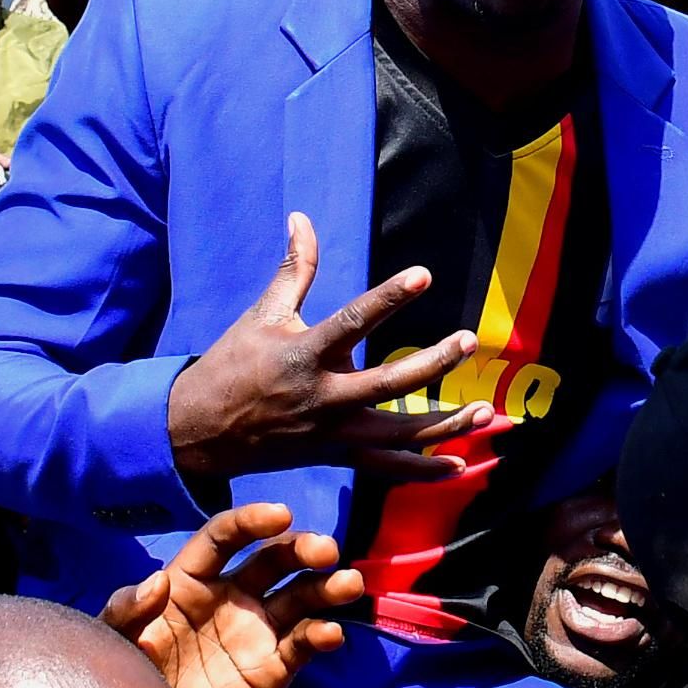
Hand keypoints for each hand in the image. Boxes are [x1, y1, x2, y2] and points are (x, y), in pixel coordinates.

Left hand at [98, 501, 366, 687]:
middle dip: (301, 548)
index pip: (224, 538)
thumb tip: (160, 581)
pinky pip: (302, 646)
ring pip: (299, 598)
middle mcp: (229, 599)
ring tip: (348, 583)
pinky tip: (330, 633)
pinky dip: (321, 635)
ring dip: (327, 586)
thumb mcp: (115, 645)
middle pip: (272, 560)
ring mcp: (254, 635)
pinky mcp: (271, 673)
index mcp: (190, 582)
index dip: (251, 521)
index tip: (280, 513)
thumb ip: (127, 610)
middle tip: (325, 551)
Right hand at [163, 217, 489, 485]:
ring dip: (445, 423)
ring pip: (397, 434)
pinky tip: (460, 464)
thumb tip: (301, 217)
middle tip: (468, 341)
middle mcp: (323, 397)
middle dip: (432, 364)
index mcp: (304, 354)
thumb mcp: (263, 314)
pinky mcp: (335, 458)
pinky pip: (386, 469)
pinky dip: (423, 470)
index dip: (389, 298)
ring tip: (487, 409)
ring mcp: (331, 434)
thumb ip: (294, 268)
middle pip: (387, 384)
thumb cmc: (234, 364)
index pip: (354, 321)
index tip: (424, 274)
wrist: (200, 432)